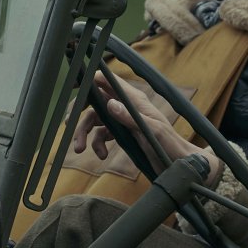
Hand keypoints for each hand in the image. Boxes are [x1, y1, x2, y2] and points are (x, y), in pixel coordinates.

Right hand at [72, 75, 225, 188]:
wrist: (180, 166)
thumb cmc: (170, 146)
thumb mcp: (151, 132)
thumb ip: (130, 118)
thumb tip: (109, 104)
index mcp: (135, 100)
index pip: (108, 81)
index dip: (90, 80)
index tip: (74, 85)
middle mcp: (127, 107)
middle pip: (95, 101)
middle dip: (79, 113)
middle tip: (67, 124)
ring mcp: (124, 121)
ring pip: (95, 120)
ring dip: (84, 134)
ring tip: (80, 150)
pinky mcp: (123, 135)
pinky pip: (102, 136)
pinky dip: (98, 145)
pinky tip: (101, 156)